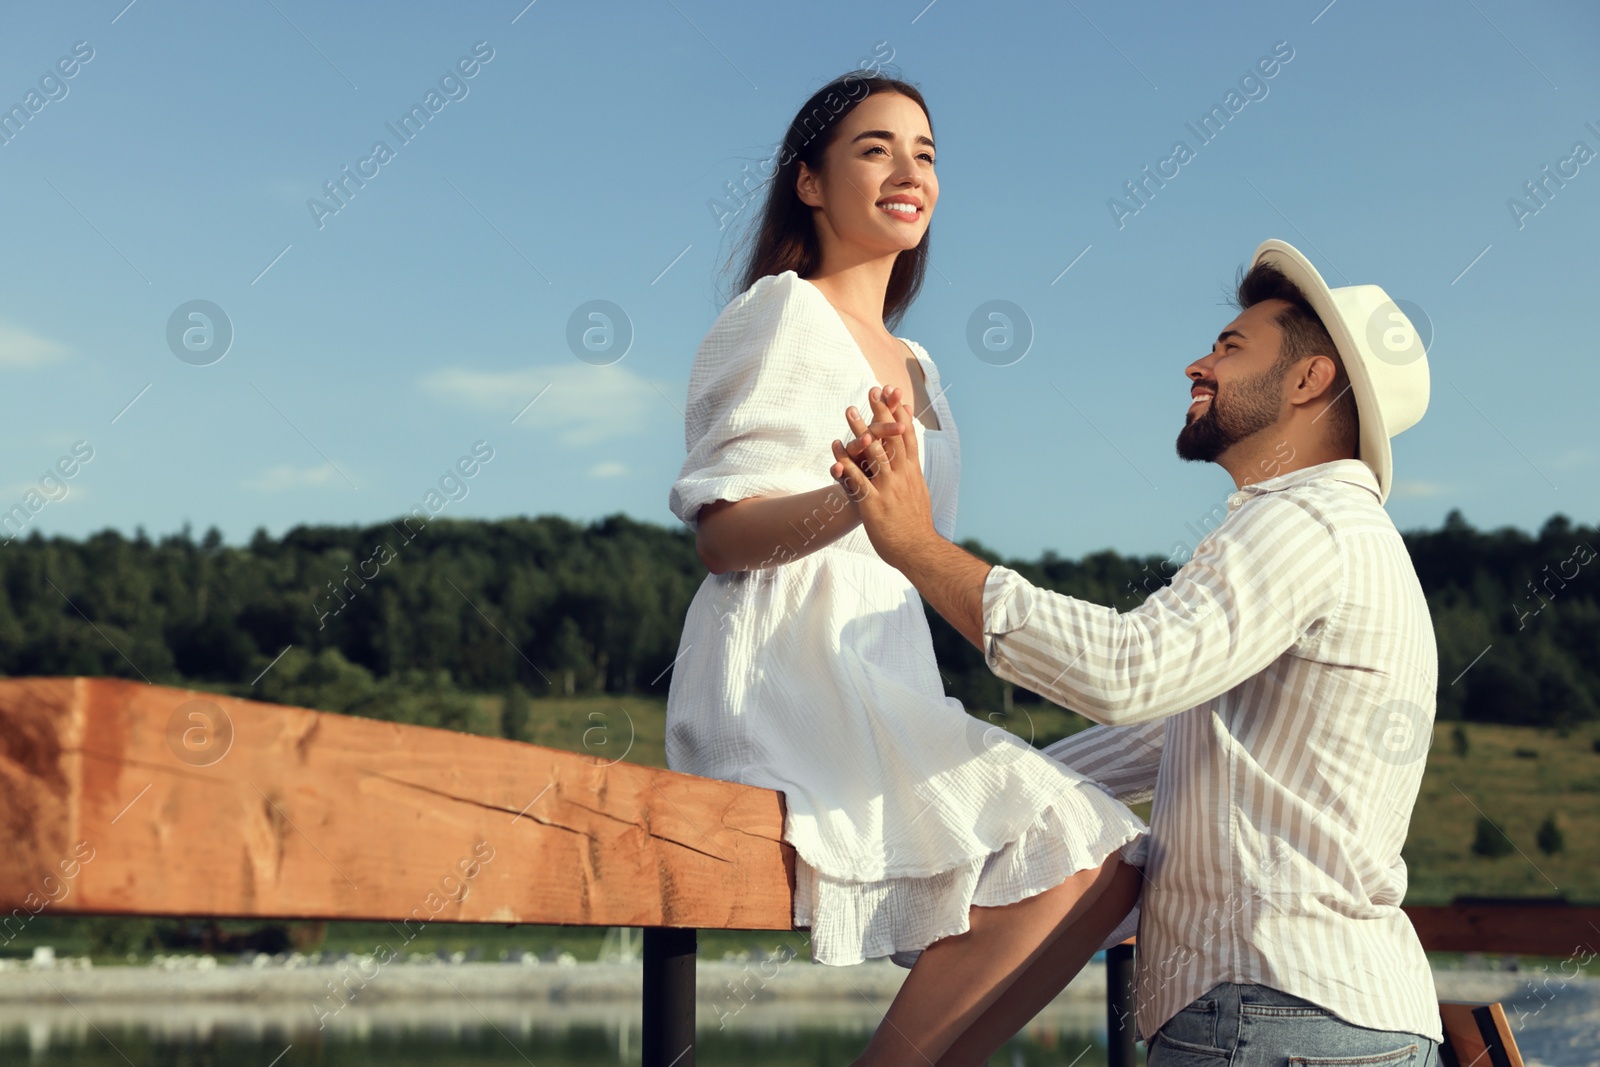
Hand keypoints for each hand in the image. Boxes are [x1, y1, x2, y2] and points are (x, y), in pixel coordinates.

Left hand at [830, 392, 937, 568]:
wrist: (918, 551)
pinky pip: (856, 479)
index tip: (895, 395)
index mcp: (913, 473)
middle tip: (872, 391)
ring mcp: (888, 489)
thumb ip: (912, 477)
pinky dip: (845, 463)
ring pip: (873, 453)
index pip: (908, 438)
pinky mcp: (873, 504)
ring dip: (860, 430)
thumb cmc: (916, 527)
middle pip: (891, 438)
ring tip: (849, 411)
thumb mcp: (919, 495)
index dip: (901, 415)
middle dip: (881, 412)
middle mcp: (902, 476)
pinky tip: (835, 451)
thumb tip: (911, 465)